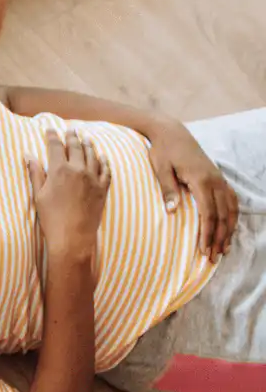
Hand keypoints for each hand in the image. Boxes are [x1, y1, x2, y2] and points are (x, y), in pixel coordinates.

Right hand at [26, 129, 110, 264]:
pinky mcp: (102, 188)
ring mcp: (92, 178)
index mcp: (59, 170)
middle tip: (71, 130)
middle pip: (76, 147)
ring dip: (89, 144)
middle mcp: (78, 170)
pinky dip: (104, 161)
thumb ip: (35, 173)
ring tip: (86, 138)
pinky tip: (102, 157)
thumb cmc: (51, 217)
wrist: (72, 236)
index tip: (50, 129)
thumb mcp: (38, 194)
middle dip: (72, 136)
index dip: (52, 136)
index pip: (55, 146)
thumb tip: (28, 155)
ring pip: (93, 155)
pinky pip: (106, 170)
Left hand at [145, 121, 236, 259]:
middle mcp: (215, 181)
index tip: (204, 251)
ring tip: (223, 249)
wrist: (172, 133)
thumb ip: (168, 190)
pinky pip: (231, 200)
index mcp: (201, 181)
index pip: (208, 214)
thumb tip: (171, 211)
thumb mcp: (160, 169)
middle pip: (222, 215)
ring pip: (230, 209)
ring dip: (228, 230)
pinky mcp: (218, 177)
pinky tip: (228, 228)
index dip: (207, 234)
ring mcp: (219, 179)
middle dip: (218, 238)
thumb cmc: (162, 152)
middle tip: (214, 258)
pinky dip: (231, 216)